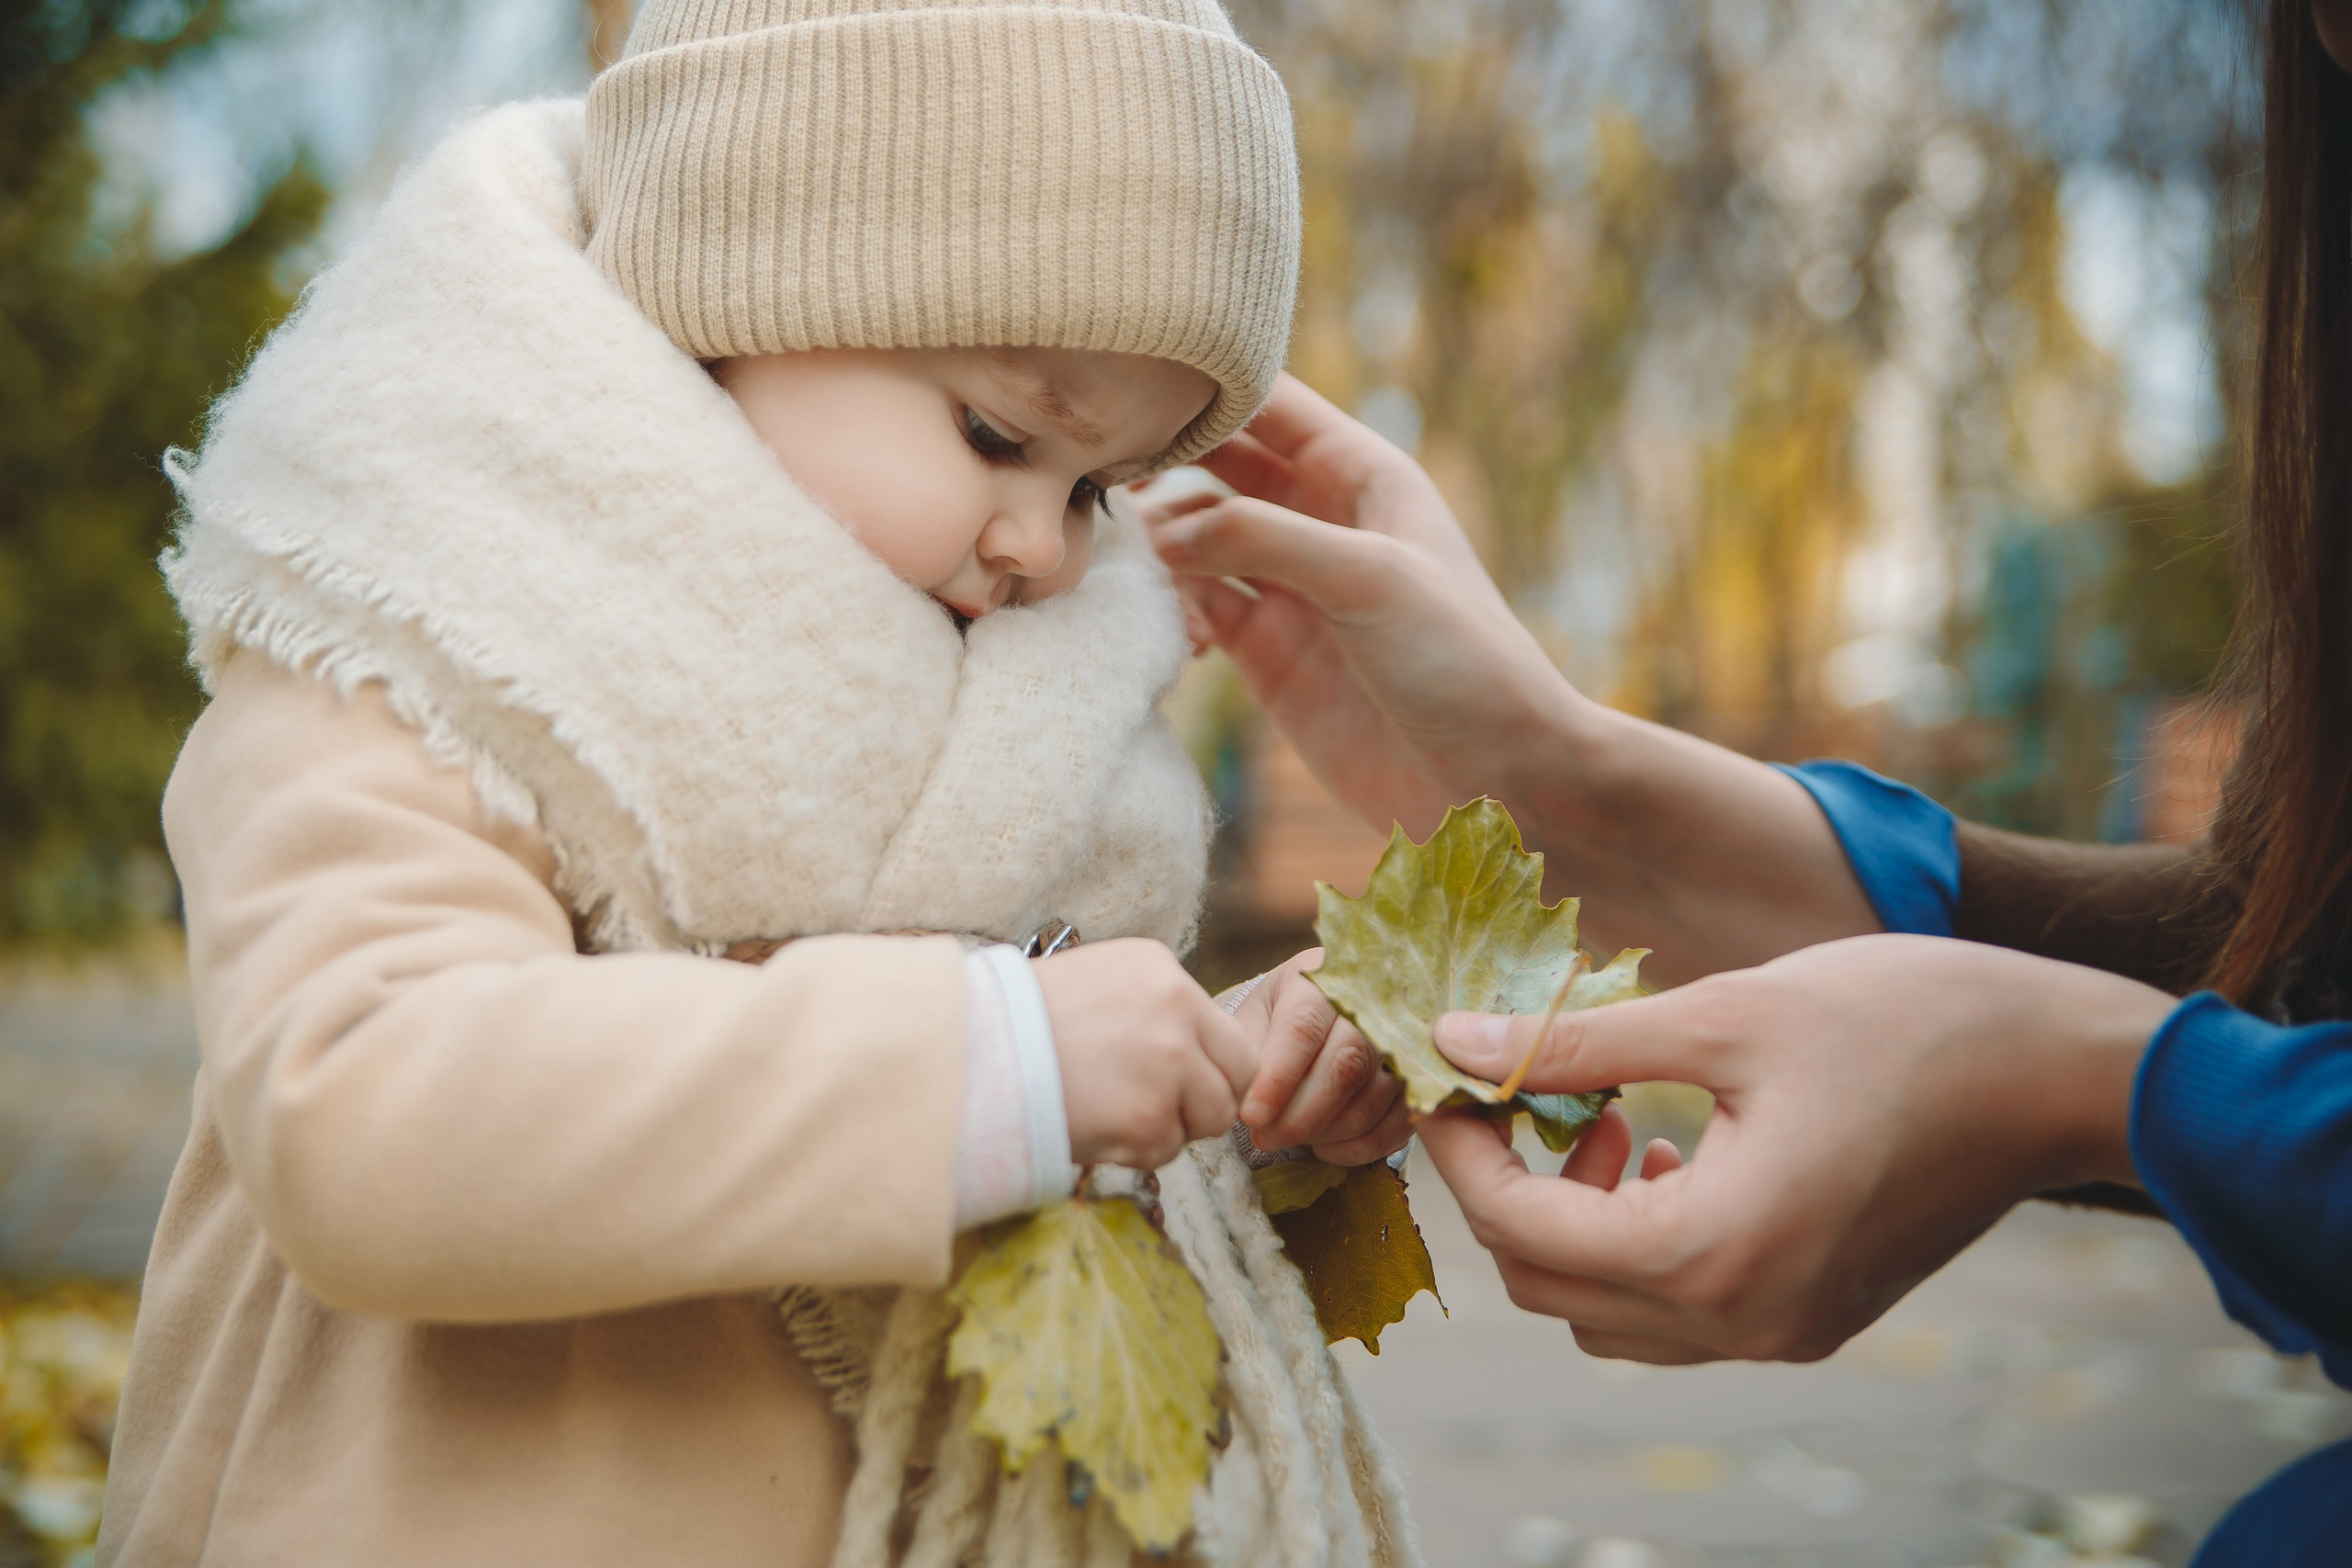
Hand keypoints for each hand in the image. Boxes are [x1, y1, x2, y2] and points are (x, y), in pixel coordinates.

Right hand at [1034, 939, 1257, 1169]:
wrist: (970, 1052)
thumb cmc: (1022, 1022)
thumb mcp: (1098, 982)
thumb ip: (1154, 1010)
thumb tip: (1195, 1053)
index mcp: (1163, 972)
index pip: (1229, 1036)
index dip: (1211, 1070)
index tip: (1184, 1085)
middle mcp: (1176, 1010)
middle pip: (1237, 1078)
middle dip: (1206, 1103)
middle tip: (1161, 1112)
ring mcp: (1166, 1065)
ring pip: (1209, 1119)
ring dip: (1170, 1129)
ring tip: (1116, 1116)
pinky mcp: (1147, 1118)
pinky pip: (1166, 1151)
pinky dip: (1135, 1152)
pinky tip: (1095, 1129)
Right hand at [1144, 374, 1576, 839]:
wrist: (1498, 781)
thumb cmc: (1461, 660)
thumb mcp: (1368, 576)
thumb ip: (1263, 537)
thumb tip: (1160, 530)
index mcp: (1361, 473)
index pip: (1266, 400)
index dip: (1202, 390)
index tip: (1127, 392)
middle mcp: (1320, 520)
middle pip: (1217, 462)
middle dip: (1161, 464)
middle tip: (1092, 478)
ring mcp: (1290, 588)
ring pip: (1195, 537)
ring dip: (1156, 544)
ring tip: (1125, 563)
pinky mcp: (1267, 656)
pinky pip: (1195, 608)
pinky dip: (1167, 609)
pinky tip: (1163, 627)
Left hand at [1227, 949, 1410, 1164]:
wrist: (1330, 1007)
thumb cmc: (1285, 1013)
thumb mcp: (1257, 1015)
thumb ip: (1249, 1051)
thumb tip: (1245, 1101)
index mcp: (1325, 980)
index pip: (1304, 1028)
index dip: (1277, 1077)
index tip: (1251, 1115)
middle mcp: (1374, 1006)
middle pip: (1344, 1067)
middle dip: (1299, 1116)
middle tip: (1264, 1137)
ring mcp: (1404, 1045)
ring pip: (1368, 1102)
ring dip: (1322, 1134)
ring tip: (1286, 1138)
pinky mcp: (1419, 1084)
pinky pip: (1393, 1128)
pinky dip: (1354, 1149)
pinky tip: (1322, 1147)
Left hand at [1416, 935, 2175, 1363]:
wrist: (2060, 1068)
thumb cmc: (1901, 1020)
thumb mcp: (1720, 1015)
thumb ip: (1574, 1045)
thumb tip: (1453, 1043)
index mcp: (1711, 1251)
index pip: (1520, 1227)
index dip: (1462, 1150)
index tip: (1442, 1074)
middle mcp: (1741, 1321)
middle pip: (1549, 1287)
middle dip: (1506, 1188)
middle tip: (1510, 1089)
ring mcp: (1782, 1333)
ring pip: (1606, 1315)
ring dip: (1571, 1222)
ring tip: (1602, 1114)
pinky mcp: (1814, 1317)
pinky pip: (1679, 1313)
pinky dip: (1638, 1244)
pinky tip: (1665, 1146)